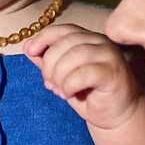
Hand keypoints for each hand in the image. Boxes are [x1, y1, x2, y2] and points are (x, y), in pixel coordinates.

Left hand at [25, 22, 144, 131]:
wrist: (117, 115)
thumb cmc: (90, 94)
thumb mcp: (62, 76)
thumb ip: (48, 61)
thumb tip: (28, 47)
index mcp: (88, 38)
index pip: (62, 30)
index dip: (43, 38)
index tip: (30, 51)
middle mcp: (100, 42)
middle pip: (65, 42)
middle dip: (49, 65)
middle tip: (49, 83)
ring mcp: (110, 55)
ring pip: (74, 56)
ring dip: (59, 76)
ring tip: (60, 91)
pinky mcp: (114, 72)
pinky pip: (84, 73)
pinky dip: (70, 85)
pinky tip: (69, 94)